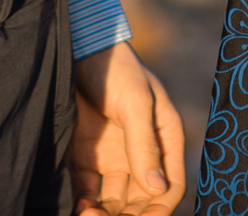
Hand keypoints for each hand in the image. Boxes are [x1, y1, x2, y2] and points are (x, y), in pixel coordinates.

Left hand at [71, 41, 183, 215]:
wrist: (76, 48)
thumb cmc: (115, 68)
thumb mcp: (136, 102)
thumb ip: (144, 145)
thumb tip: (156, 188)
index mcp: (164, 137)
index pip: (170, 184)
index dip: (159, 207)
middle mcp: (141, 153)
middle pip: (141, 199)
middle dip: (129, 215)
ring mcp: (112, 156)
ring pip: (115, 200)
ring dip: (106, 214)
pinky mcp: (84, 157)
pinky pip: (88, 191)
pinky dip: (85, 205)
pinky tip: (80, 211)